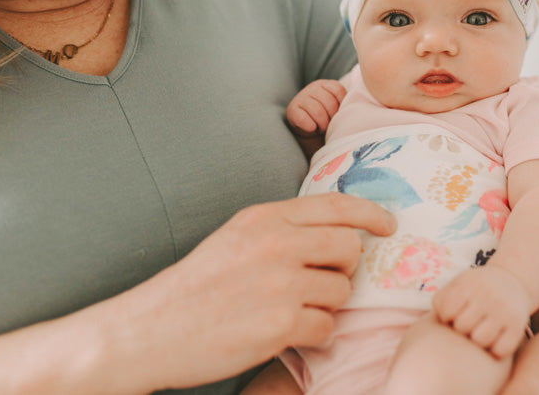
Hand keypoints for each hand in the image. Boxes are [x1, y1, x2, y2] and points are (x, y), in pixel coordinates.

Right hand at [109, 193, 394, 391]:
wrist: (150, 330)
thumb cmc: (195, 287)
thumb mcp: (236, 237)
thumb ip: (282, 229)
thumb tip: (338, 232)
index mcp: (264, 218)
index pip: (337, 204)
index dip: (371, 213)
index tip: (389, 225)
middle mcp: (276, 244)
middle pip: (349, 248)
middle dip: (346, 267)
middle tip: (322, 281)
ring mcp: (281, 284)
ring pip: (342, 291)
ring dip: (326, 306)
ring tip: (290, 311)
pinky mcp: (281, 325)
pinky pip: (327, 327)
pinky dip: (314, 335)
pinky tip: (285, 334)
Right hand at [286, 79, 345, 135]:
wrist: (310, 130)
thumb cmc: (327, 118)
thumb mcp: (338, 108)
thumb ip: (346, 103)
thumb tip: (357, 106)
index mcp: (327, 85)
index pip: (339, 91)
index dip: (340, 107)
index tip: (337, 114)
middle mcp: (313, 87)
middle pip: (330, 103)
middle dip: (332, 118)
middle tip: (329, 124)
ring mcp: (301, 97)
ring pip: (318, 112)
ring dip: (322, 125)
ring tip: (321, 127)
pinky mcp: (292, 109)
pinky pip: (304, 120)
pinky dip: (311, 127)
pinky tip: (312, 128)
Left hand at [432, 265, 531, 358]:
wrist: (513, 281)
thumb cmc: (476, 288)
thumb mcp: (458, 283)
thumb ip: (442, 299)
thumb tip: (433, 325)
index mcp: (469, 285)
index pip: (446, 311)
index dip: (448, 316)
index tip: (456, 312)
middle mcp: (488, 296)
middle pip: (462, 327)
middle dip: (463, 327)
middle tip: (471, 321)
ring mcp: (504, 311)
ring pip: (480, 340)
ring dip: (479, 339)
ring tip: (482, 330)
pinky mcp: (518, 326)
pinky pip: (501, 350)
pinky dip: (497, 349)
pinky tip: (496, 339)